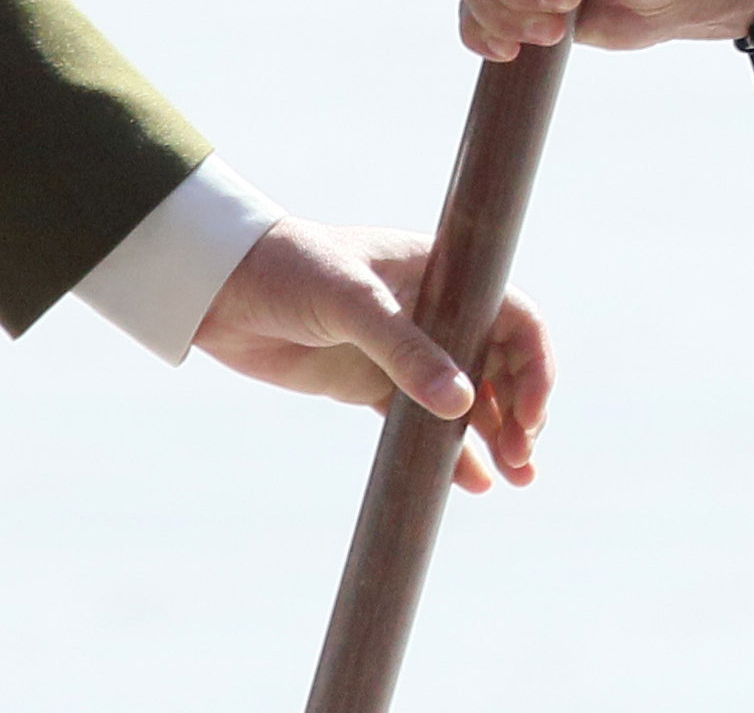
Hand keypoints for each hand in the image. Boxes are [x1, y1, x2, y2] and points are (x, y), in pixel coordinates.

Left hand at [194, 217, 552, 493]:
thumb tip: (461, 407)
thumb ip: (405, 352)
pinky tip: (471, 483)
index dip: (534, 365)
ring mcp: (404, 350)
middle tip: (522, 459)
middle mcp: (434, 311)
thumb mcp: (351, 303)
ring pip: (467, 397)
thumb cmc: (290, 270)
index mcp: (443, 273)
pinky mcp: (372, 384)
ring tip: (516, 480)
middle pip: (500, 364)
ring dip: (495, 435)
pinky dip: (449, 451)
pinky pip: (422, 422)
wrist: (219, 289)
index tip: (530, 415)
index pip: (512, 317)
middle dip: (520, 411)